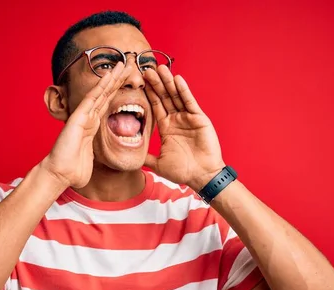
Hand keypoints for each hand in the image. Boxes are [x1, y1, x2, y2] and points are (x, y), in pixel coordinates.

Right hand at [42, 62, 132, 188]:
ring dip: (112, 77)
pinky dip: (101, 86)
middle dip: (118, 80)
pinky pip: (92, 99)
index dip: (118, 91)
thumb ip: (96, 152)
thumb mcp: (92, 158)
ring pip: (100, 92)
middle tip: (129, 65)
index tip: (128, 80)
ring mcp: (83, 116)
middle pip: (106, 94)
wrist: (60, 174)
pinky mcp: (79, 118)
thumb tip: (102, 156)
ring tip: (123, 64)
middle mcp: (88, 118)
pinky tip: (110, 75)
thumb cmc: (73, 170)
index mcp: (92, 126)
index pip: (108, 104)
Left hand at [143, 66, 225, 190]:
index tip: (141, 82)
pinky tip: (177, 79)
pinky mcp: (198, 118)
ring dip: (168, 82)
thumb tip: (132, 156)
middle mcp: (177, 120)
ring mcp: (188, 118)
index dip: (149, 94)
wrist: (201, 176)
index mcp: (167, 128)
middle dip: (156, 84)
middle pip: (164, 98)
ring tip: (160, 68)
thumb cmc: (183, 171)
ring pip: (176, 96)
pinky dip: (183, 91)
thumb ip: (146, 157)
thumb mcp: (159, 163)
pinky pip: (189, 102)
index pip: (156, 107)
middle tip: (147, 69)